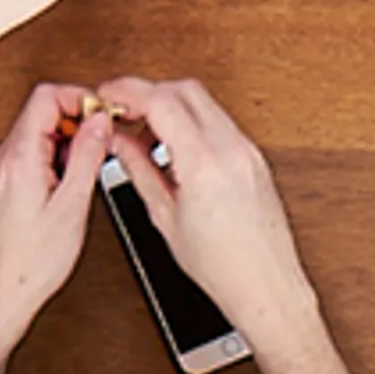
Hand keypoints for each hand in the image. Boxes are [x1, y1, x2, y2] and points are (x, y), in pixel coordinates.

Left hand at [0, 84, 112, 353]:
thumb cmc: (32, 261)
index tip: (102, 114)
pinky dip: (57, 158)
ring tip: (88, 168)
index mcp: (20, 157)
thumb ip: (86, 156)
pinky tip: (71, 183)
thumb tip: (99, 121)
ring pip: (39, 132)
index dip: (80, 97)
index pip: (46, 96)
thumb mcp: (72, 205)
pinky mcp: (6, 184)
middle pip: (43, 110)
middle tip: (102, 142)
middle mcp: (5, 158)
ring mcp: (2, 171)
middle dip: (78, 119)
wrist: (4, 292)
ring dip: (69, 141)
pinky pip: (33, 153)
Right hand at [94, 74, 319, 353]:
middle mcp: (231, 149)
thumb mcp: (165, 217)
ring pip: (203, 102)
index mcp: (205, 164)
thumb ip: (137, 170)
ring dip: (170, 107)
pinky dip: (191, 123)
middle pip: (184, 89)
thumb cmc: (221, 266)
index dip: (127, 91)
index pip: (162, 101)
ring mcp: (247, 150)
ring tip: (146, 138)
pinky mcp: (254, 157)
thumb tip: (118, 142)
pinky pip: (219, 122)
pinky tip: (174, 148)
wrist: (266, 285)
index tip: (108, 97)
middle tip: (122, 113)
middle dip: (147, 93)